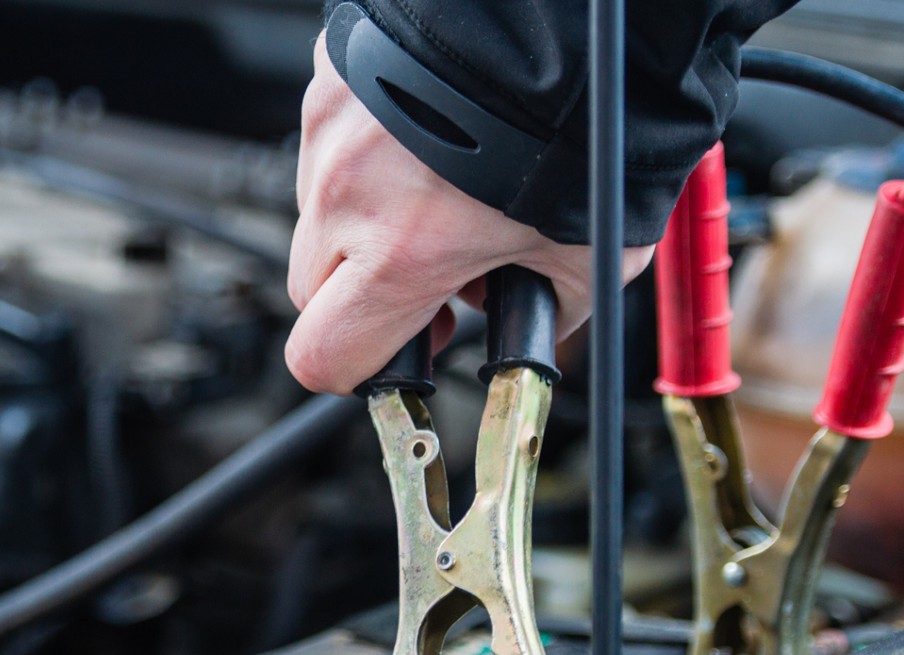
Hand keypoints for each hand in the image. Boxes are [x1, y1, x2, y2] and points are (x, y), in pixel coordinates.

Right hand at [286, 35, 653, 393]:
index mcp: (403, 254)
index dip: (358, 369)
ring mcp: (331, 130)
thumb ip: (549, 311)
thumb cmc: (583, 118)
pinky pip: (333, 141)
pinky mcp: (331, 79)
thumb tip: (535, 333)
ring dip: (365, 219)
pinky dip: (374, 152)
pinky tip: (431, 137)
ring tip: (441, 189)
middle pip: (311, 289)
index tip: (397, 353)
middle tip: (430, 273)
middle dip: (362, 295)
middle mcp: (350, 194)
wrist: (563, 12)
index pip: (323, 356)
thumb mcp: (592, 253)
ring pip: (321, 211)